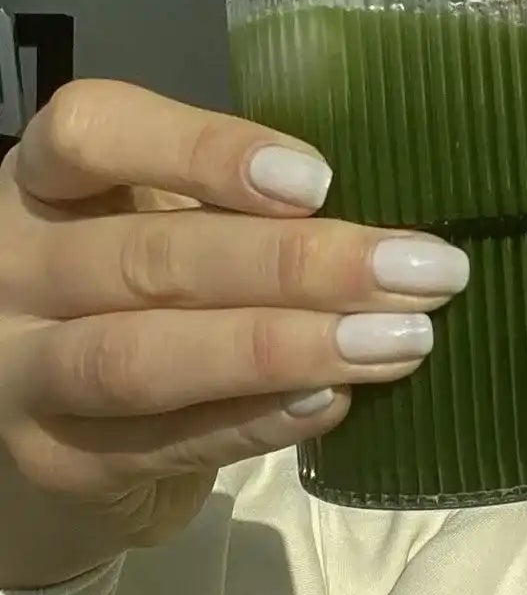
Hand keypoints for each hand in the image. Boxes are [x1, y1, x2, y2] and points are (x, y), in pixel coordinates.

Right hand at [0, 80, 468, 587]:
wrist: (64, 433)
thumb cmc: (138, 297)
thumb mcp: (161, 225)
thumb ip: (236, 212)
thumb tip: (389, 224)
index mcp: (42, 181)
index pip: (92, 133)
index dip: (203, 150)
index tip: (320, 181)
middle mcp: (14, 268)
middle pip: (145, 257)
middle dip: (293, 264)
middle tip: (418, 271)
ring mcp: (24, 372)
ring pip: (143, 357)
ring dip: (282, 347)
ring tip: (397, 342)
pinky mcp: (61, 461)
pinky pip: (167, 441)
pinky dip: (260, 419)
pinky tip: (335, 401)